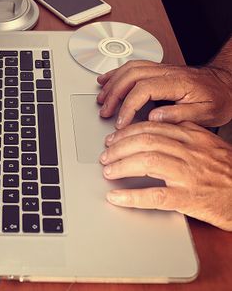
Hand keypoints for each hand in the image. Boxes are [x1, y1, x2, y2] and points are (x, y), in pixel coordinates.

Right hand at [96, 60, 231, 128]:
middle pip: (131, 77)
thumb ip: (179, 115)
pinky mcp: (158, 70)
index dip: (128, 106)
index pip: (143, 90)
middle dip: (114, 95)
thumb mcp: (206, 113)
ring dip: (112, 84)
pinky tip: (107, 80)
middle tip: (106, 112)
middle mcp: (167, 72)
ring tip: (102, 100)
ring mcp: (161, 69)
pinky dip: (116, 73)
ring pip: (129, 69)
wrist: (227, 85)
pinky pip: (133, 66)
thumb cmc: (219, 99)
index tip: (121, 122)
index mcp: (177, 82)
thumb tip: (154, 117)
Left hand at [99, 121, 231, 230]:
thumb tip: (159, 125)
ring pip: (147, 162)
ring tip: (108, 171)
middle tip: (105, 154)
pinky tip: (116, 197)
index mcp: (194, 137)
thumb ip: (185, 134)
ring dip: (121, 165)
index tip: (114, 138)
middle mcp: (191, 152)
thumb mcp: (210, 145)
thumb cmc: (229, 173)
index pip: (153, 127)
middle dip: (119, 147)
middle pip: (146, 141)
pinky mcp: (189, 199)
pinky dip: (131, 196)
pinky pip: (155, 196)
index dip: (128, 132)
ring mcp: (190, 175)